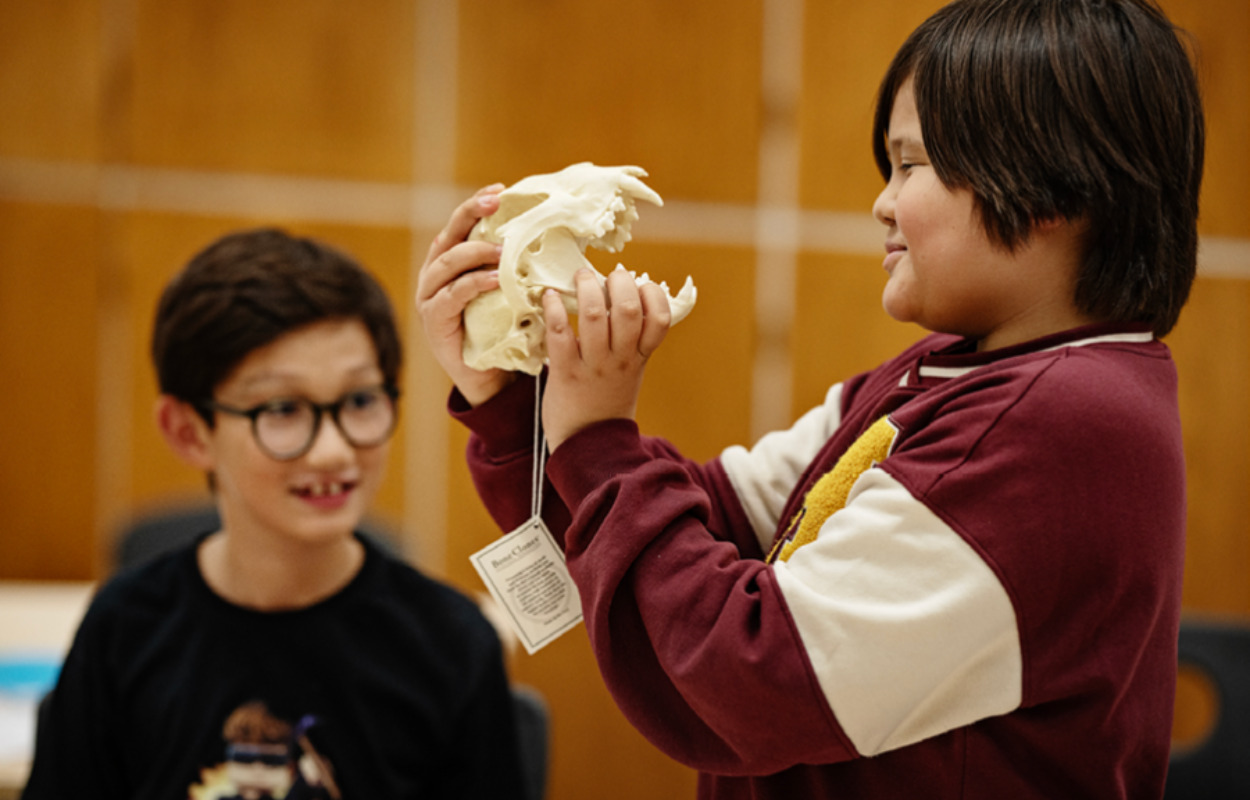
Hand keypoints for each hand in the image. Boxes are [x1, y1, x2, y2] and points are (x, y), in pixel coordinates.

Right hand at [415, 184, 515, 405]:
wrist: (489, 375)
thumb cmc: (502, 328)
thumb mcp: (507, 290)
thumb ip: (512, 265)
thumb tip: (548, 235)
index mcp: (449, 263)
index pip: (459, 225)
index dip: (477, 205)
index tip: (501, 190)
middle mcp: (434, 275)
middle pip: (448, 236)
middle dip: (472, 215)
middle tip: (498, 203)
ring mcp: (430, 297)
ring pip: (448, 263)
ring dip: (476, 252)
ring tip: (504, 250)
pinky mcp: (434, 320)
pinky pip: (452, 296)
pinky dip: (474, 284)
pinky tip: (496, 280)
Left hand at [541, 267, 671, 450]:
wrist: (588, 444)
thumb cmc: (607, 399)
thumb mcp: (631, 370)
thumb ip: (632, 340)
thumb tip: (625, 296)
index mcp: (640, 357)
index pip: (660, 320)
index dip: (653, 294)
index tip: (640, 284)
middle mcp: (620, 359)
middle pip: (628, 310)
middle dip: (619, 282)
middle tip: (608, 275)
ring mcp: (594, 366)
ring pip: (595, 316)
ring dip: (587, 288)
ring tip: (580, 277)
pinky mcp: (565, 373)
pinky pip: (560, 334)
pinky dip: (553, 309)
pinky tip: (548, 297)